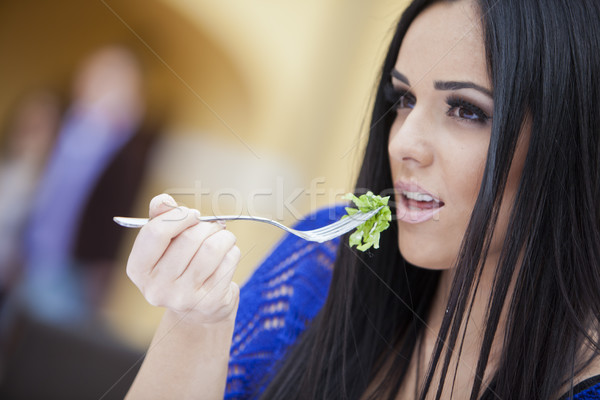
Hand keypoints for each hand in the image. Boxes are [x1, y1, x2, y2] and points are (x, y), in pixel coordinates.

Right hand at [126, 194, 240, 323]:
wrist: (198, 310)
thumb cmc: (180, 266)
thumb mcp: (164, 243)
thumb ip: (159, 217)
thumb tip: (163, 201)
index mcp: (138, 269)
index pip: (155, 232)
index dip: (178, 216)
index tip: (192, 214)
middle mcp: (157, 288)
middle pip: (189, 239)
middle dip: (206, 226)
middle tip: (212, 227)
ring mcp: (183, 298)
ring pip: (212, 248)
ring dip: (223, 236)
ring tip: (223, 238)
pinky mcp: (210, 302)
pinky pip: (228, 261)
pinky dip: (232, 252)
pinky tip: (227, 257)